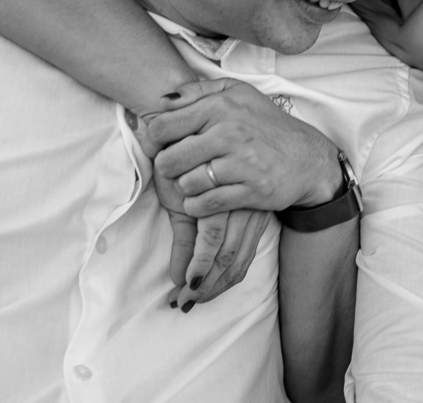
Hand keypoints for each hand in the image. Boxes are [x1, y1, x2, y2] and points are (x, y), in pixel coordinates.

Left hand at [148, 79, 344, 217]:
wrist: (307, 158)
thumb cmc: (265, 124)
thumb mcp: (237, 93)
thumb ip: (199, 91)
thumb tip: (163, 100)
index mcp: (221, 106)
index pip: (164, 126)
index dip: (152, 141)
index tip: (156, 148)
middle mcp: (230, 132)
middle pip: (170, 159)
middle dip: (166, 169)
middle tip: (173, 170)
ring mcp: (242, 163)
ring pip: (187, 183)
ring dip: (183, 189)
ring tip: (191, 184)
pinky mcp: (252, 190)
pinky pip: (207, 204)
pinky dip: (197, 206)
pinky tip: (200, 200)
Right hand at [152, 130, 273, 310]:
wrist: (177, 117)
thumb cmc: (185, 150)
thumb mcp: (195, 188)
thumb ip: (192, 224)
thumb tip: (184, 262)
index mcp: (244, 203)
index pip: (240, 254)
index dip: (223, 279)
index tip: (204, 298)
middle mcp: (243, 204)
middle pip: (235, 259)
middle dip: (214, 286)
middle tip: (191, 305)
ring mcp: (230, 201)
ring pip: (224, 254)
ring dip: (205, 281)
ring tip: (185, 300)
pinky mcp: (211, 196)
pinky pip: (209, 237)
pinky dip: (196, 262)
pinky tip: (183, 277)